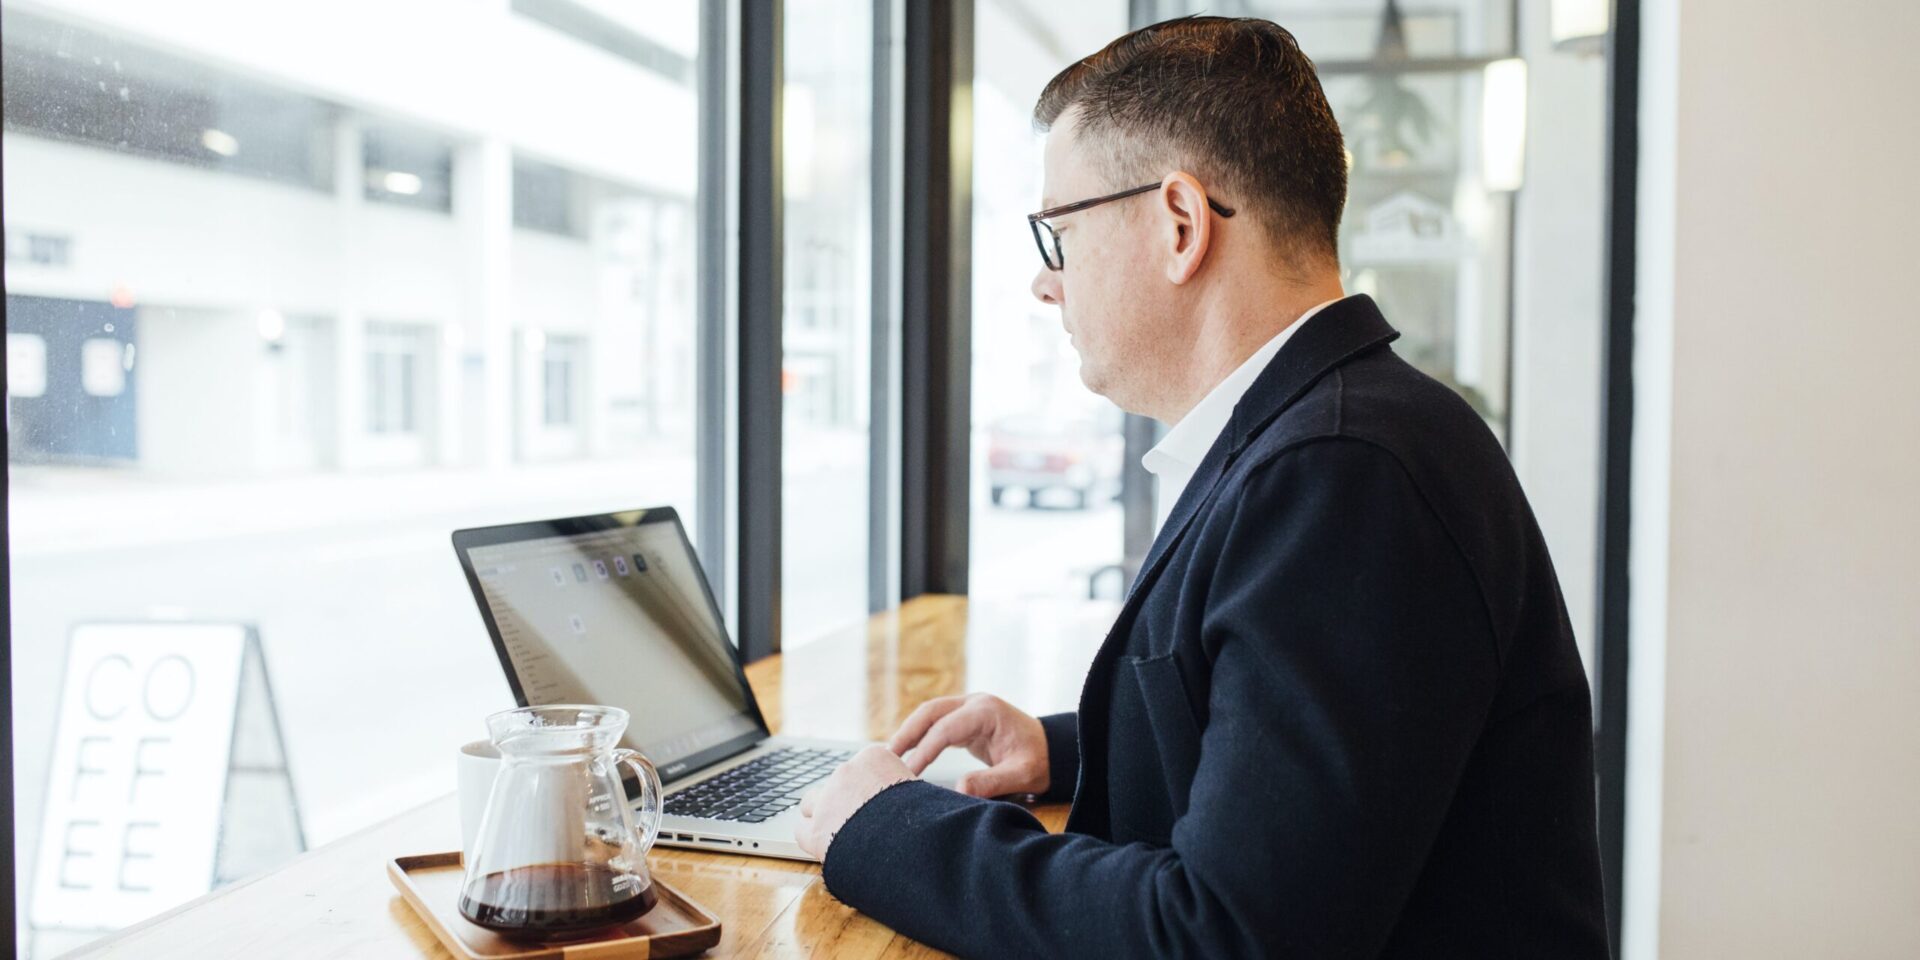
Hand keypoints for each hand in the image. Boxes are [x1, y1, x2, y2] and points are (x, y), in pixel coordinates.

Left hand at [794, 744, 912, 859]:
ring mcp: (827, 799)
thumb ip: (906, 788)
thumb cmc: (925, 818)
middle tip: (859, 821)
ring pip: (812, 803)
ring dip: (822, 815)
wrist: (913, 843)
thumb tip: (917, 797)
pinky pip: (802, 831)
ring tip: (839, 833)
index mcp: (873, 757)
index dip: (866, 787)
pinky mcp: (816, 830)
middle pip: (836, 783)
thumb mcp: (921, 791)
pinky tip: (826, 847)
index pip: (860, 767)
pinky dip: (813, 839)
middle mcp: (846, 772)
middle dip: (843, 800)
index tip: (875, 802)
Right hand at [888, 693, 1048, 798]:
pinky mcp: (966, 719)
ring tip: (889, 756)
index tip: (910, 772)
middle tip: (886, 757)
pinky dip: (920, 736)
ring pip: (929, 714)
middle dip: (906, 733)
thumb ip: (991, 782)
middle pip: (930, 711)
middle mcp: (975, 703)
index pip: (946, 728)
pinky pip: (936, 724)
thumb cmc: (1039, 760)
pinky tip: (907, 753)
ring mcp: (969, 708)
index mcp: (987, 712)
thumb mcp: (1021, 774)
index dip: (925, 749)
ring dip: (909, 733)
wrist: (1052, 749)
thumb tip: (959, 790)